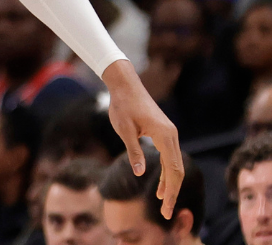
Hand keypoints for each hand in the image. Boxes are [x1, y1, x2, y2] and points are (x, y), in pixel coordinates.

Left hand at [103, 59, 184, 217]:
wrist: (125, 85)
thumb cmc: (122, 105)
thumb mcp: (124, 129)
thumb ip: (133, 150)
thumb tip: (140, 173)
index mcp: (164, 135)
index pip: (173, 170)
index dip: (171, 191)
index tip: (166, 208)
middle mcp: (171, 135)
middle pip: (177, 170)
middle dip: (172, 192)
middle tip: (167, 214)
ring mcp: (169, 134)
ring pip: (175, 165)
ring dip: (169, 184)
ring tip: (163, 204)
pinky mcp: (164, 134)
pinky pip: (169, 157)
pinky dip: (166, 173)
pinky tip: (159, 186)